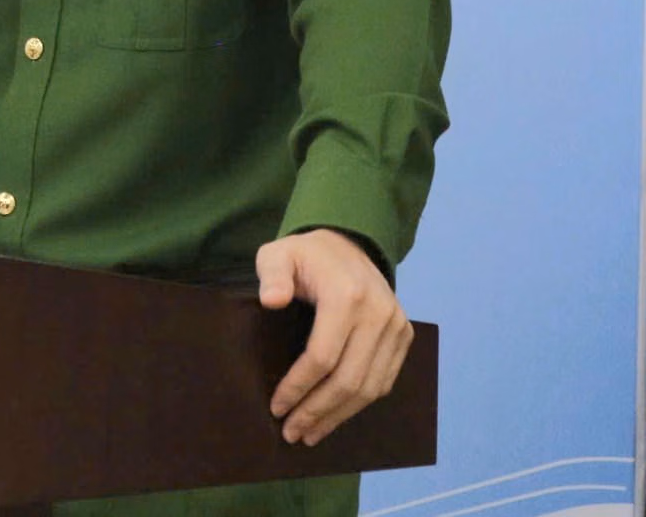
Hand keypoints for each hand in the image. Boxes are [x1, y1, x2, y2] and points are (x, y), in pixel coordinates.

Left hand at [257, 228, 413, 445]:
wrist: (348, 243)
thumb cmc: (305, 255)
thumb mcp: (278, 254)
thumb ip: (272, 275)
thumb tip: (271, 301)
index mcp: (347, 296)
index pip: (322, 357)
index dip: (299, 387)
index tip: (277, 407)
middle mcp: (379, 314)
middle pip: (349, 379)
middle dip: (318, 411)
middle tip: (292, 432)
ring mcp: (396, 327)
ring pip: (370, 387)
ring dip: (339, 415)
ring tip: (311, 433)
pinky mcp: (404, 336)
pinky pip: (384, 380)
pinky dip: (360, 403)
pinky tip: (336, 415)